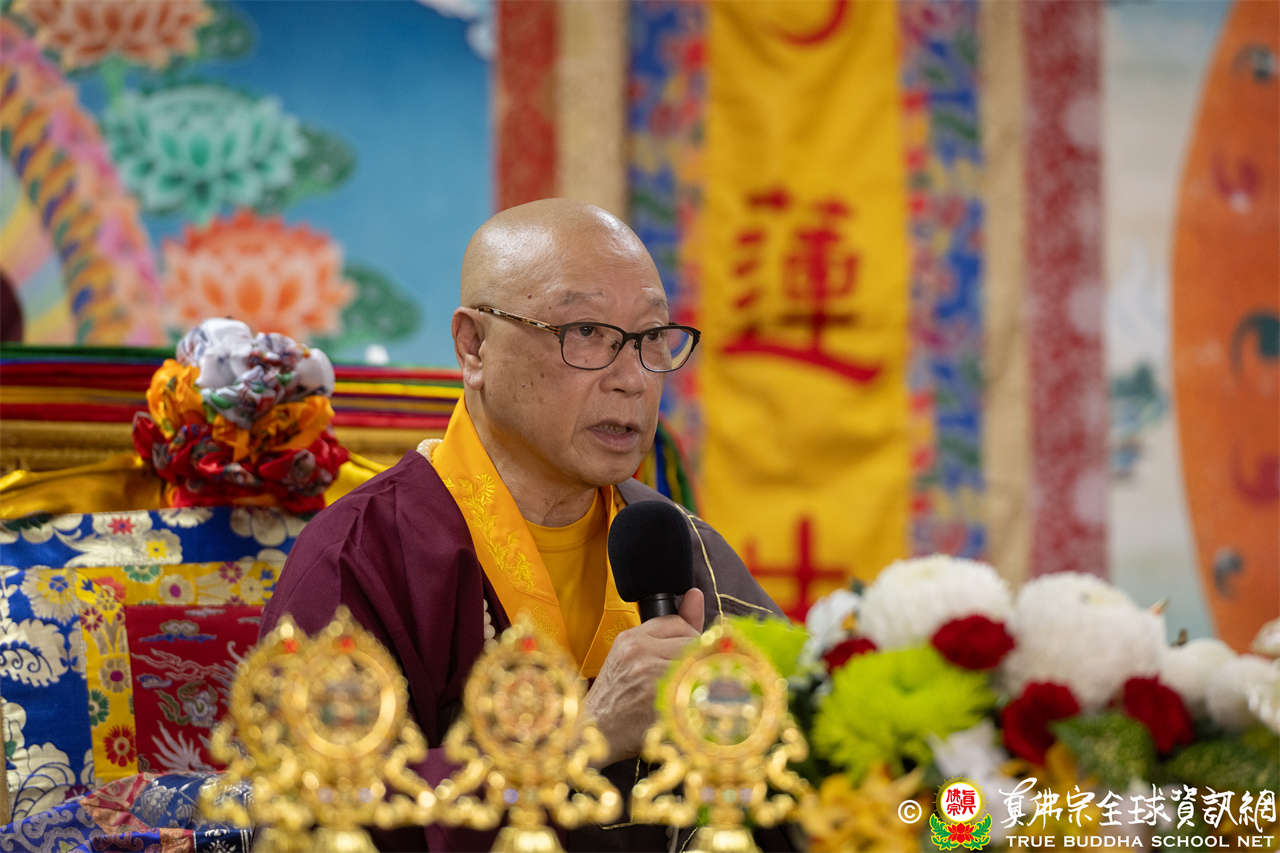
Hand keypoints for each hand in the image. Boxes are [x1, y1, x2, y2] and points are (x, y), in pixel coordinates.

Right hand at [583, 587, 704, 765]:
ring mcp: (648, 673)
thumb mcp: (632, 657)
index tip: (681, 657)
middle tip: (682, 680)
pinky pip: (692, 687)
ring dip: (695, 679)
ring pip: (695, 663)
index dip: (686, 640)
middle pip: (691, 641)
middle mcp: (638, 651)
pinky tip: (680, 708)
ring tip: (680, 694)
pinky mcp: (659, 698)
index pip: (677, 622)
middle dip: (694, 659)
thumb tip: (695, 594)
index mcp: (630, 639)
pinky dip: (693, 698)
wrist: (592, 735)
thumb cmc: (615, 699)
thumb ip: (669, 627)